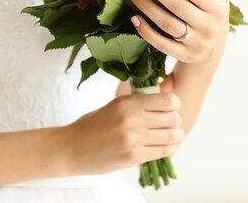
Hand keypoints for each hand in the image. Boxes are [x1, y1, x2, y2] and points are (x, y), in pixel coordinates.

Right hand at [62, 92, 182, 174]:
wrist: (72, 148)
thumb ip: (140, 101)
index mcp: (128, 102)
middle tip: (170, 124)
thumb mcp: (117, 105)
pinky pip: (163, 152)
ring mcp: (132, 139)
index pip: (168, 100)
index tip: (170, 108)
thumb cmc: (95, 124)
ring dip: (175, 137)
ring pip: (172, 136)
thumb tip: (168, 91)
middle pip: (173, 118)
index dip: (174, 104)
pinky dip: (168, 149)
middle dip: (176, 121)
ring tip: (170, 137)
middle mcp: (132, 119)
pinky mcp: (132, 157)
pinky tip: (162, 147)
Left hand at [127, 0, 229, 64]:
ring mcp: (196, 43)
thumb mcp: (220, 2)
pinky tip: (134, 18)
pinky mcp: (183, 56)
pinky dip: (146, 31)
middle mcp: (208, 27)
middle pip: (177, 6)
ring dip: (147, 7)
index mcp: (218, 9)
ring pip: (167, 24)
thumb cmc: (211, 20)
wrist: (211, 55)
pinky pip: (161, 44)